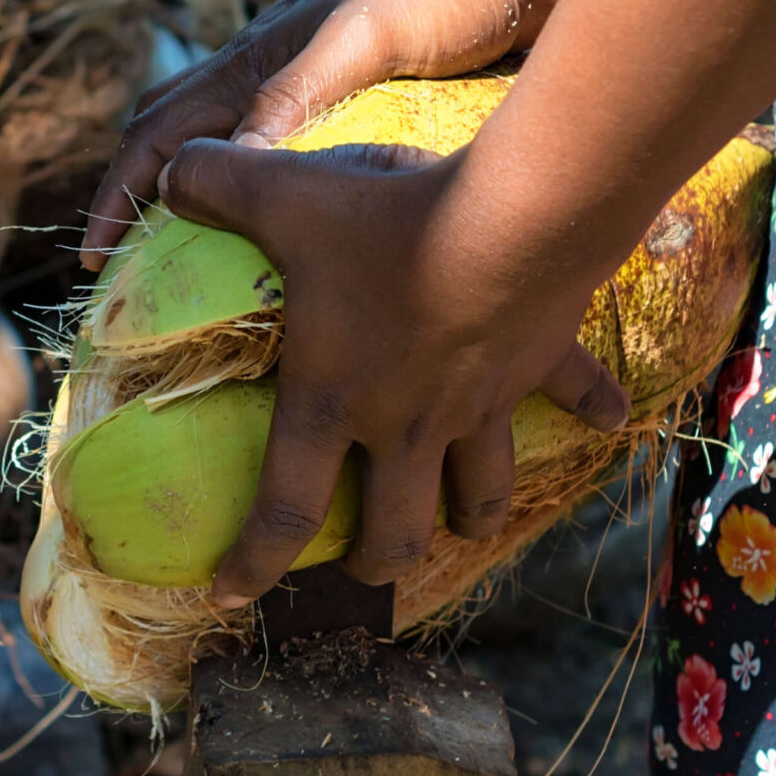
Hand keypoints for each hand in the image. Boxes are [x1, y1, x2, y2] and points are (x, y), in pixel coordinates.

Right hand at [81, 0, 546, 267]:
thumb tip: (230, 165)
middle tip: (125, 269)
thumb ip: (297, 92)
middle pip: (171, 130)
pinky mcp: (352, 86)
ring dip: (192, 189)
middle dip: (135, 195)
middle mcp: (270, 65)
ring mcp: (308, 74)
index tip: (93, 259)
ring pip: (221, 135)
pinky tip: (288, 225)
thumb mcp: (365, 42)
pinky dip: (258, 184)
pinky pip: (279, 142)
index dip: (119, 196)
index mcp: (258, 56)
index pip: (160, 134)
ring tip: (190, 260)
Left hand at [155, 133, 629, 599]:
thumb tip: (163, 177)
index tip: (228, 598)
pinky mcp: (539, 366)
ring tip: (465, 523)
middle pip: (396, 532)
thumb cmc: (388, 220)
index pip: (284, 512)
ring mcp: (480, 404)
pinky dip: (594, 411)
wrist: (513, 219)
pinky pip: (576, 397)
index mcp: (334, 400)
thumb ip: (213, 185)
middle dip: (378, 562)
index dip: (252, 565)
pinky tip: (612, 419)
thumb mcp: (283, 194)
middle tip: (365, 564)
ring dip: (473, 515)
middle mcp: (408, 423)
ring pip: (483, 493)